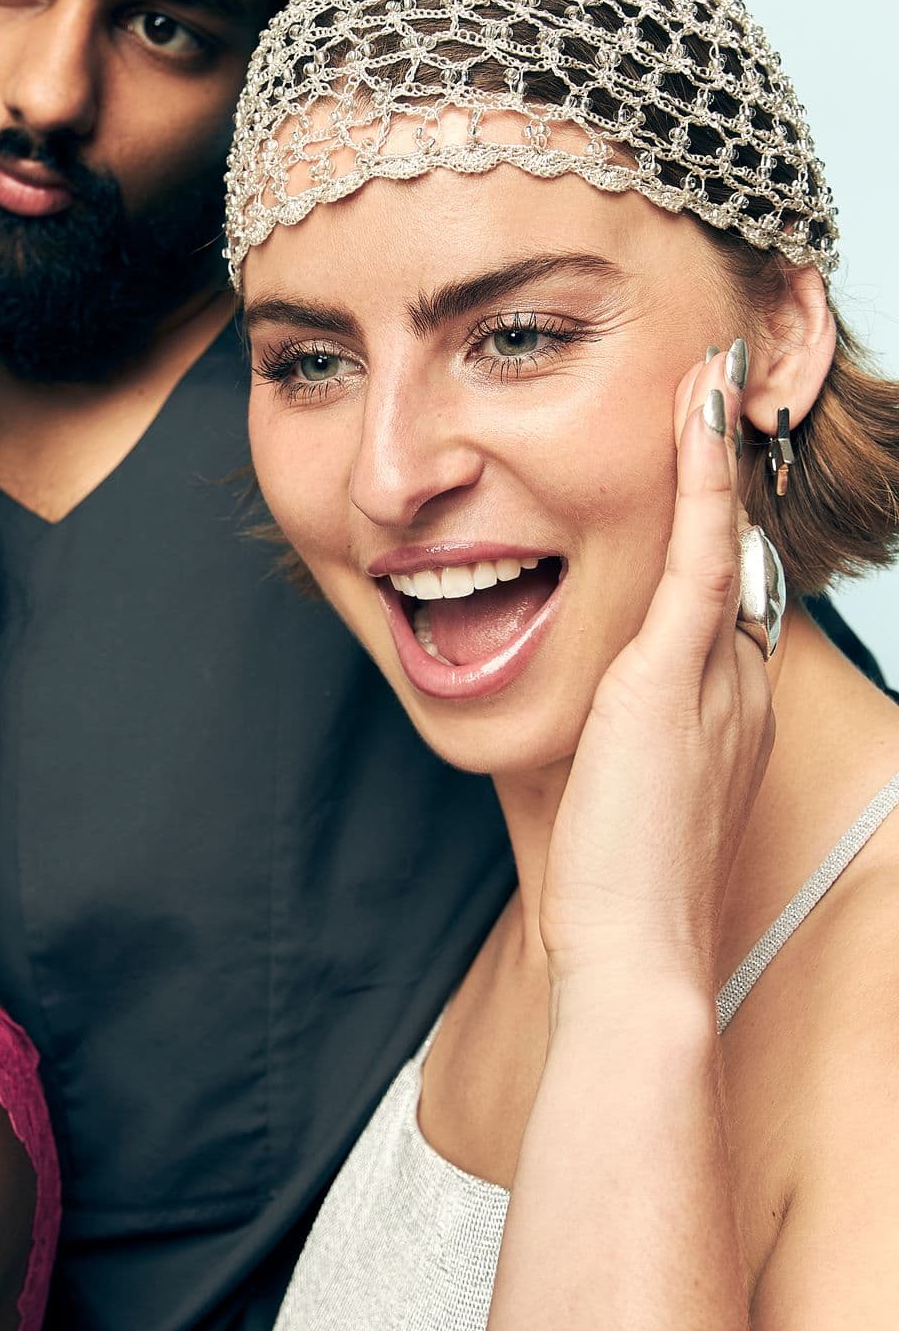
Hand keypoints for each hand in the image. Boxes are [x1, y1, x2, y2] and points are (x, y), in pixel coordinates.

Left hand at [540, 342, 774, 999]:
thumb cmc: (616, 901)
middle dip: (721, 476)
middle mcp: (737, 688)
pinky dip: (698, 477)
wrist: (633, 957)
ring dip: (713, 454)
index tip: (700, 471)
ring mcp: (715, 679)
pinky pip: (695, 553)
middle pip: (728, 558)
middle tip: (710, 385)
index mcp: (728, 718)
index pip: (719, 602)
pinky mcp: (674, 678)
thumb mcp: (622, 808)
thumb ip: (618, 753)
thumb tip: (594, 730)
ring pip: (719, 540)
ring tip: (708, 373)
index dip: (713, 534)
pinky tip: (695, 410)